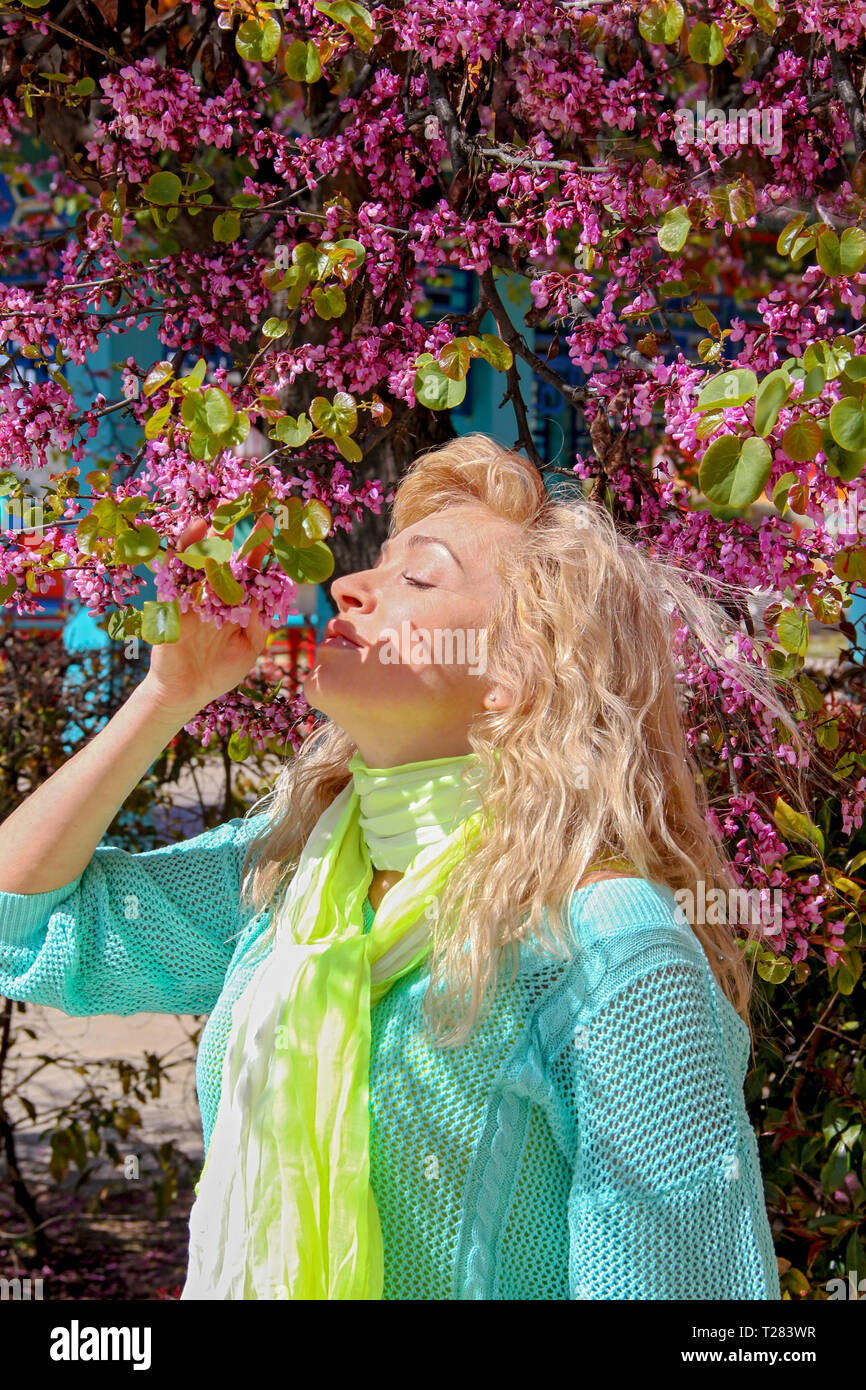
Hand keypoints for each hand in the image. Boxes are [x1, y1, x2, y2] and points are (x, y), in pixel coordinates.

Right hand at [142, 514, 274, 716]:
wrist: (186, 692)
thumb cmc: (219, 671)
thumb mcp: (249, 647)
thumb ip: (259, 621)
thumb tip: (272, 594)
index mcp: (234, 601)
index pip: (249, 569)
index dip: (260, 547)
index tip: (272, 525)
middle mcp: (213, 592)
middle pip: (225, 554)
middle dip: (234, 529)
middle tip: (246, 503)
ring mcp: (191, 595)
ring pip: (200, 558)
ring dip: (208, 534)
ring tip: (220, 511)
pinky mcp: (171, 601)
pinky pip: (175, 572)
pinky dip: (182, 551)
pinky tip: (192, 532)